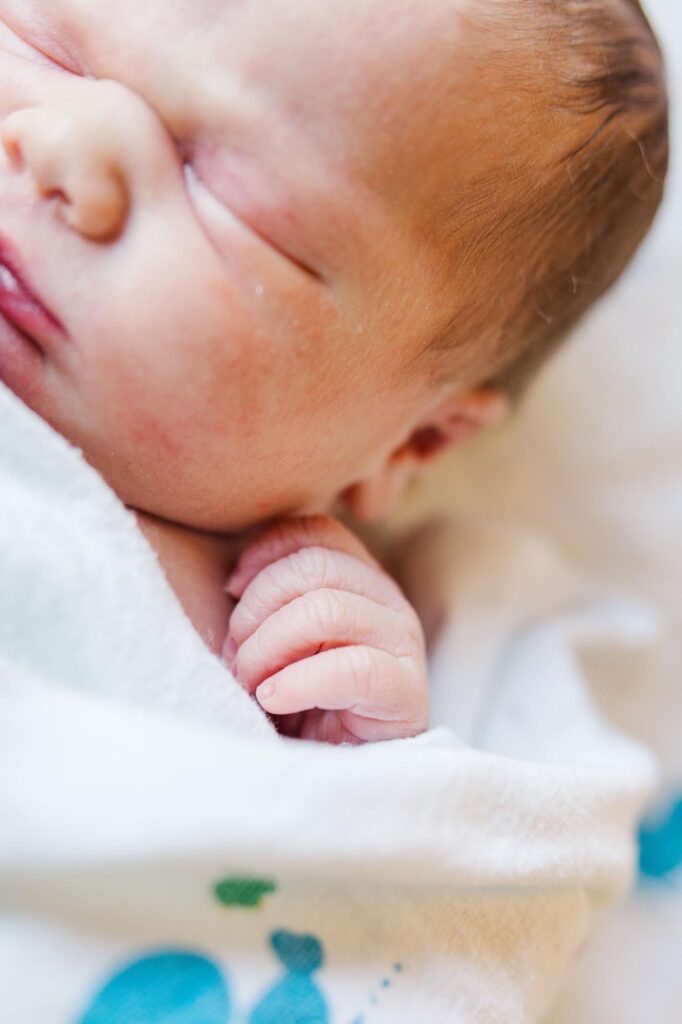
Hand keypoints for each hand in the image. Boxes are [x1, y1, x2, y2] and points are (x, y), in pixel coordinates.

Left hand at [223, 516, 428, 743]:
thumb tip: (233, 582)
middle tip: (235, 656)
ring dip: (269, 648)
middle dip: (257, 609)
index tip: (230, 590)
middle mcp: (388, 602)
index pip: (317, 533)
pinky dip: (299, 682)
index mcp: (359, 581)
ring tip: (251, 683)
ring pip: (326, 609)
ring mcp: (403, 645)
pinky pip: (351, 668)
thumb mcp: (277, 644)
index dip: (266, 552)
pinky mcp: (406, 692)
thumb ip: (268, 603)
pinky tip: (273, 701)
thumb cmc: (298, 708)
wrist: (336, 782)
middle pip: (314, 567)